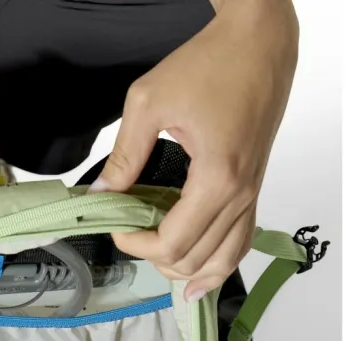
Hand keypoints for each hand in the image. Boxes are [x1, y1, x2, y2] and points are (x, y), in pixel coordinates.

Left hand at [90, 0, 298, 300]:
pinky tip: (198, 278)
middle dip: (155, 257)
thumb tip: (103, 193)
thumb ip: (124, 155)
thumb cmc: (211, 63)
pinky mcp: (254, 189)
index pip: (172, 244)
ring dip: (186, 270)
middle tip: (131, 232)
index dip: (136, 245)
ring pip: (222, 262)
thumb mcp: (150, 102)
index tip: (116, 224)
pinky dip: (217, 265)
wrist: (259, 41)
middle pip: (194, 260)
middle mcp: (240, 195)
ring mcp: (251, 195)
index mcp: (217, 178)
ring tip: (158, 264)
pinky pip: (241, 243)